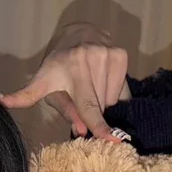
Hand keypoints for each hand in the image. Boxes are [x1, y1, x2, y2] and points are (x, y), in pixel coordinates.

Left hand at [0, 22, 130, 141]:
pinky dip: (113, 94)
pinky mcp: (120, 54)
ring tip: (90, 86)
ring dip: (102, 103)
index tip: (112, 139)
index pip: (84, 104)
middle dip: (93, 115)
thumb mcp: (49, 90)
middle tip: (81, 100)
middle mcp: (84, 58)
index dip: (97, 124)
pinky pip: (122, 91)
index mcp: (60, 70)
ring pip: (111, 100)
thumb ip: (65, 112)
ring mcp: (105, 54)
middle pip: (99, 106)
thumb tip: (80, 132)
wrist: (76, 33)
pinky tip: (102, 81)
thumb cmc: (58, 69)